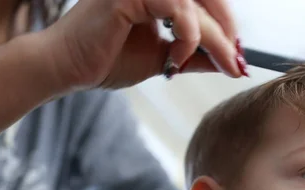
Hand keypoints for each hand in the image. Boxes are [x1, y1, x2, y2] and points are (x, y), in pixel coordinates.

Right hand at [43, 0, 244, 90]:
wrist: (68, 69)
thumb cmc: (105, 60)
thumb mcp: (162, 59)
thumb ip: (193, 55)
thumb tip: (228, 61)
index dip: (225, 23)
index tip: (237, 55)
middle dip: (228, 31)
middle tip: (236, 61)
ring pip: (196, 5)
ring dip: (213, 37)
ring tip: (215, 63)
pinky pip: (178, 9)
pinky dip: (188, 36)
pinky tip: (178, 58)